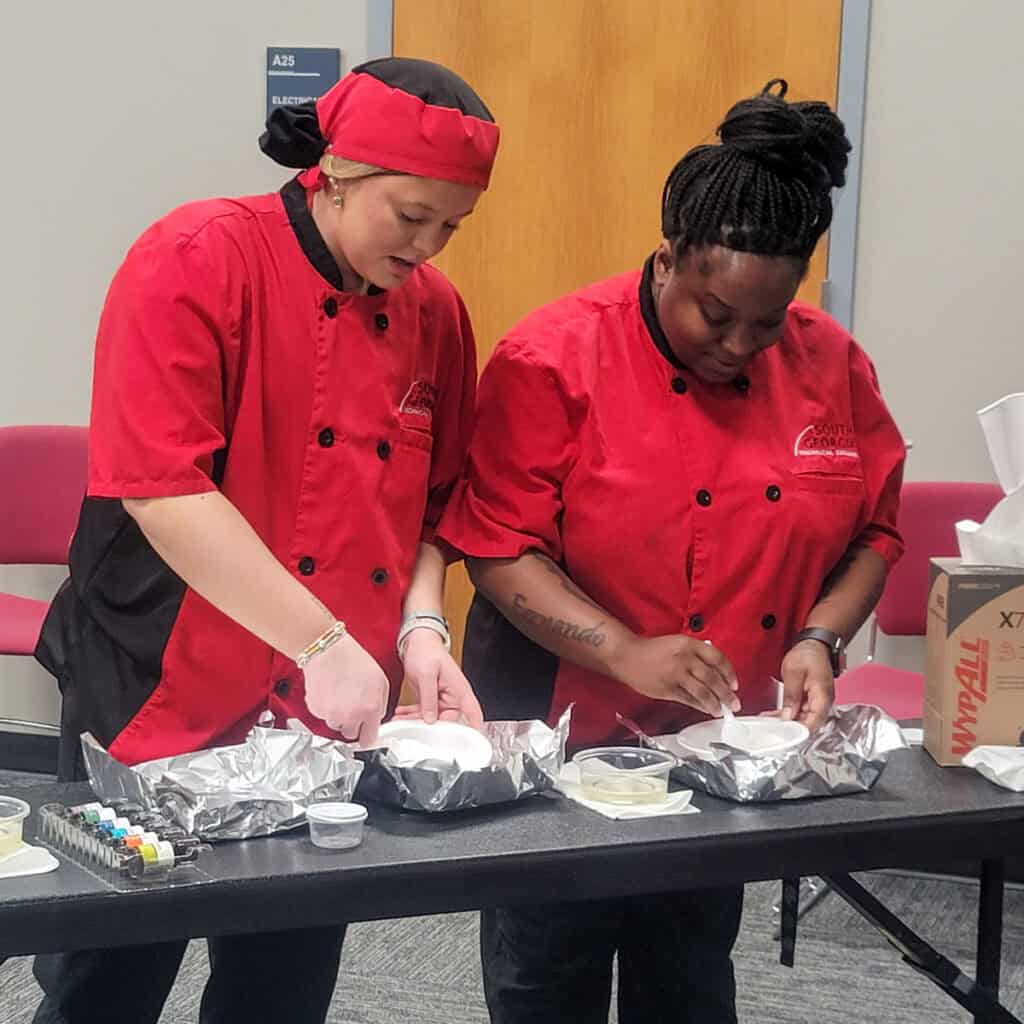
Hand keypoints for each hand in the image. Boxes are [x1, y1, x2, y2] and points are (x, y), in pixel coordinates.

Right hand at [302, 633, 389, 745]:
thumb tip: (377, 719)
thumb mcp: (381, 681)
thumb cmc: (353, 661)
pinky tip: (330, 692)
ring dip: (338, 716)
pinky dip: (325, 708)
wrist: (328, 651)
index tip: (366, 733)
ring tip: (340, 694)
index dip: (367, 735)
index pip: (369, 739)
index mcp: (371, 709)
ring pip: (336, 725)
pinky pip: (323, 716)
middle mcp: (351, 716)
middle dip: (353, 724)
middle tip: (351, 706)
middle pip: (351, 735)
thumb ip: (380, 704)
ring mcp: (332, 715)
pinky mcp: (317, 711)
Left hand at [399, 628, 484, 727]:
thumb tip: (430, 719)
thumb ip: (429, 698)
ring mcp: (441, 698)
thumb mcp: (427, 674)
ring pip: (431, 719)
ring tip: (401, 720)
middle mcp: (452, 697)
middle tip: (414, 729)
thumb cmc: (427, 651)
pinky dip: (411, 714)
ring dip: (416, 721)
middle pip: (447, 721)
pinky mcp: (430, 698)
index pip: (473, 714)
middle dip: (430, 727)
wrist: (417, 643)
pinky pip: (422, 712)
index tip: (468, 743)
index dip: (474, 730)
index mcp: (459, 690)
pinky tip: (401, 714)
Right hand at [609, 634, 738, 715]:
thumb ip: (696, 654)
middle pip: (712, 678)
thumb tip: (716, 672)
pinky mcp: (667, 689)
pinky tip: (706, 709)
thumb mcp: (677, 643)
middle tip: (734, 703)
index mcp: (688, 644)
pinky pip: (688, 700)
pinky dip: (699, 706)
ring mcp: (675, 675)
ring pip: (702, 692)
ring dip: (715, 703)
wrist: (627, 656)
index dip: (729, 673)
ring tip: (721, 710)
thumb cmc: (653, 649)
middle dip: (726, 693)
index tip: (734, 684)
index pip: (717, 658)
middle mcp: (684, 659)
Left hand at [779, 639, 834, 730]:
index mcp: (823, 696)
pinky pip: (799, 712)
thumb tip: (787, 716)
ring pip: (802, 719)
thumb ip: (791, 695)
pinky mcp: (811, 700)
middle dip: (790, 729)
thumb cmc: (809, 654)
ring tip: (768, 723)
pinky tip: (773, 716)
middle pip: (808, 724)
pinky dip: (787, 715)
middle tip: (771, 730)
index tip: (784, 735)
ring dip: (787, 722)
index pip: (814, 722)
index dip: (799, 731)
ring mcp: (817, 702)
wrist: (815, 645)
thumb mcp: (794, 673)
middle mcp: (823, 702)